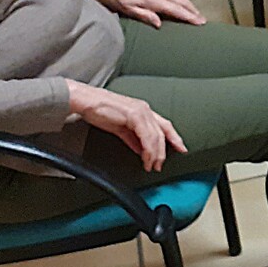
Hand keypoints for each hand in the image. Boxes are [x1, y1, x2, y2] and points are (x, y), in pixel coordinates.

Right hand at [66, 80, 186, 171]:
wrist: (86, 101)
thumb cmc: (99, 111)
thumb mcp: (120, 127)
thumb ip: (132, 138)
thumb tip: (141, 150)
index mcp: (143, 110)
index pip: (164, 125)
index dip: (174, 137)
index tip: (181, 148)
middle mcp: (145, 109)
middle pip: (162, 132)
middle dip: (164, 151)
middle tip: (160, 165)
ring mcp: (141, 111)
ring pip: (155, 136)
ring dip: (155, 154)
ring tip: (152, 166)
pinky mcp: (134, 115)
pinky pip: (146, 136)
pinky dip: (148, 150)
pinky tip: (146, 159)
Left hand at [82, 0, 204, 27]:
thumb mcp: (126, 9)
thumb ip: (144, 16)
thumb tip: (160, 24)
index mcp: (152, 0)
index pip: (177, 10)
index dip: (190, 17)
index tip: (201, 23)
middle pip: (182, 1)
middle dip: (194, 11)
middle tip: (203, 20)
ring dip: (188, 3)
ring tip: (194, 12)